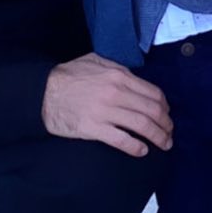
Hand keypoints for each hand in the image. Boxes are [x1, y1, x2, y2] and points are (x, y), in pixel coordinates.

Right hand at [41, 53, 172, 156]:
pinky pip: (122, 140)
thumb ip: (118, 69)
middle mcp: (116, 93)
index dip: (165, 106)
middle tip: (170, 133)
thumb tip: (136, 78)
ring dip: (158, 137)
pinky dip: (136, 147)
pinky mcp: (93, 128)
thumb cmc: (69, 76)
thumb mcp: (97, 61)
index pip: (153, 93)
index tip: (167, 114)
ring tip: (164, 144)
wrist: (41, 92)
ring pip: (142, 126)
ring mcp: (105, 112)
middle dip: (166, 124)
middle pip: (152, 111)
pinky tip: (143, 151)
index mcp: (120, 76)